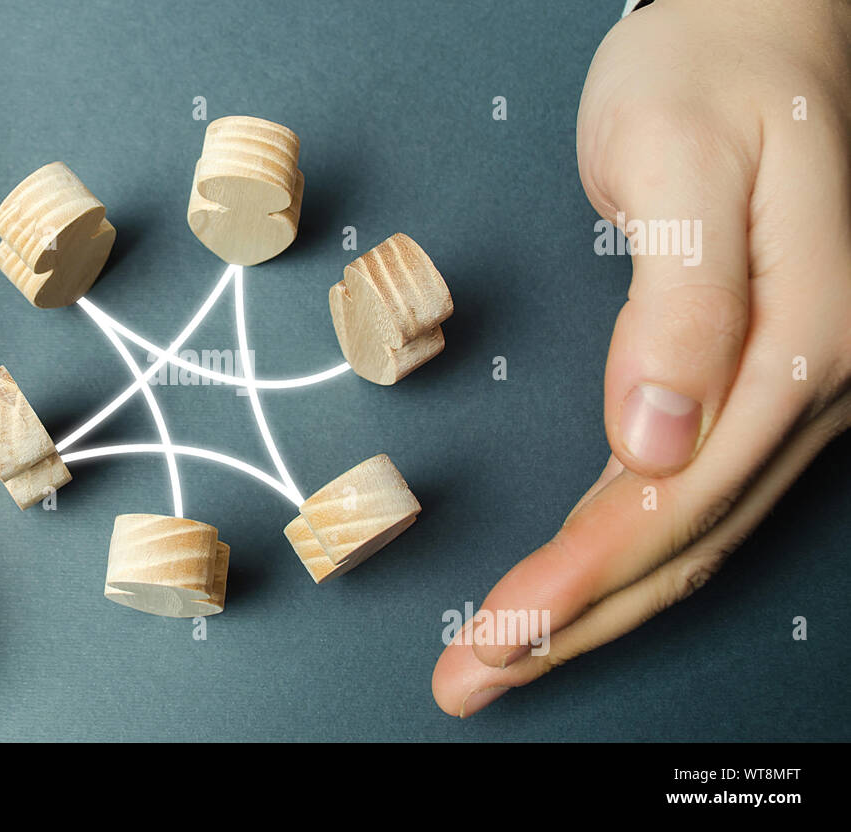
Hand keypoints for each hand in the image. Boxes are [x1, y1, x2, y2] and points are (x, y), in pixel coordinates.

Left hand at [433, 0, 850, 716]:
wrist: (759, 25)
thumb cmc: (713, 73)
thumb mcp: (683, 161)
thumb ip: (681, 301)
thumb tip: (654, 438)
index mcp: (805, 337)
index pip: (674, 498)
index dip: (580, 579)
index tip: (498, 634)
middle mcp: (811, 382)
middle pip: (683, 542)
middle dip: (570, 624)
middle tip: (471, 679)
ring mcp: (790, 388)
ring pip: (690, 535)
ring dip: (593, 608)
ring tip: (503, 658)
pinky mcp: (753, 379)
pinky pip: (689, 493)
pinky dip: (622, 554)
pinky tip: (570, 585)